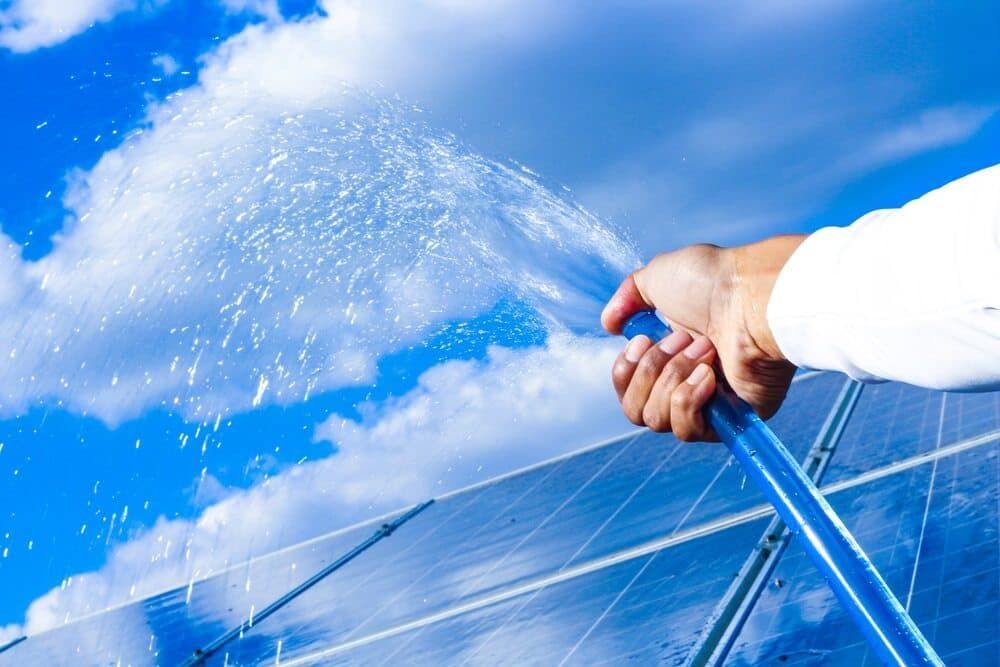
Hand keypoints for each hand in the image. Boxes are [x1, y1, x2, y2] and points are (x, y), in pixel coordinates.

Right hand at [601, 236, 804, 440]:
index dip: (626, 370)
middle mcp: (685, 383)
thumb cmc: (713, 282)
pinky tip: (709, 374)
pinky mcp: (730, 421)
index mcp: (669, 356)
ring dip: (673, 378)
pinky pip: (686, 429)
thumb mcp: (656, 276)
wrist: (751, 296)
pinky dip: (688, 398)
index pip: (627, 389)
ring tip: (704, 349)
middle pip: (635, 411)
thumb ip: (627, 297)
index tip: (643, 339)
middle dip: (651, 371)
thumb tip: (610, 325)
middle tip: (682, 339)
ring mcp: (708, 404)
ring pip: (656, 420)